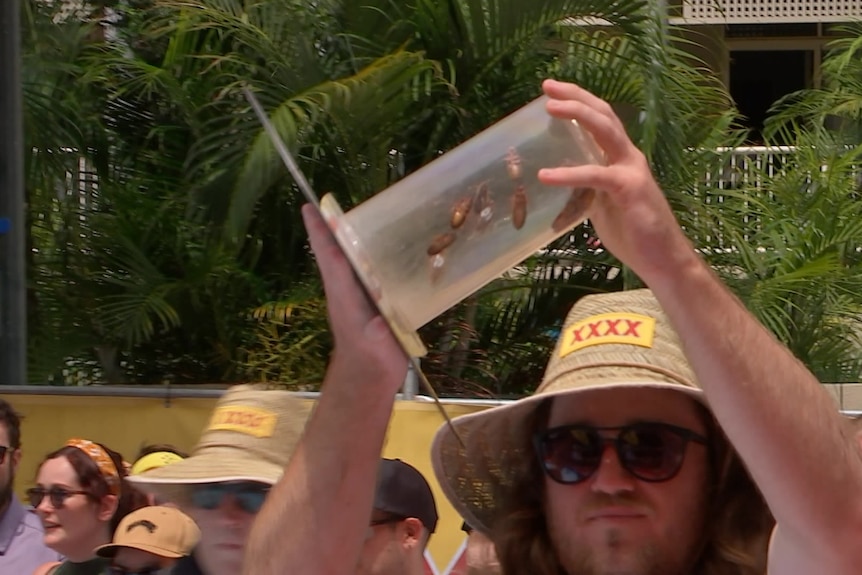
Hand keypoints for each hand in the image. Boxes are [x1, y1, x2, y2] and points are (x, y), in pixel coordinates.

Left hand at [302, 204, 407, 394]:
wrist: (368, 378)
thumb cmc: (372, 361)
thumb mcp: (378, 348)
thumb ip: (378, 334)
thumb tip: (379, 325)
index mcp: (344, 296)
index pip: (331, 259)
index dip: (322, 234)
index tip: (310, 209)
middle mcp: (346, 289)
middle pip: (333, 253)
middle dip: (327, 228)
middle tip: (320, 201)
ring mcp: (354, 294)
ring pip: (345, 260)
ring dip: (342, 238)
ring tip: (345, 214)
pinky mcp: (366, 300)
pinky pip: (363, 271)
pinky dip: (363, 255)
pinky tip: (375, 244)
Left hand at [538, 79, 698, 285]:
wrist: (661, 259)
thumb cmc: (633, 233)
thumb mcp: (600, 205)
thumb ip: (584, 189)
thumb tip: (559, 183)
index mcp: (620, 158)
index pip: (600, 120)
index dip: (578, 102)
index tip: (551, 91)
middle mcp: (628, 157)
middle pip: (603, 115)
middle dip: (576, 97)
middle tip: (547, 86)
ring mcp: (631, 170)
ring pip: (605, 131)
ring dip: (577, 116)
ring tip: (550, 108)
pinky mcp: (629, 189)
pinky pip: (596, 176)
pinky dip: (569, 174)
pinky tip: (546, 176)